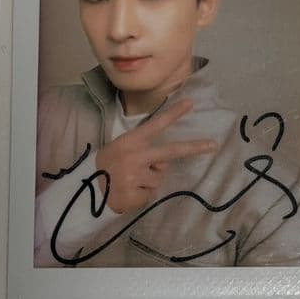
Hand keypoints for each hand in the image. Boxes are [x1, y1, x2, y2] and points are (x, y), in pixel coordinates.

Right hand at [96, 99, 216, 213]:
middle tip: (212, 145)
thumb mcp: (119, 149)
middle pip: (171, 152)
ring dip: (150, 180)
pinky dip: (142, 194)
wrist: (86, 192)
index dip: (172, 114)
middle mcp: (135, 156)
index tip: (190, 104)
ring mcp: (136, 176)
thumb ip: (142, 150)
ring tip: (132, 181)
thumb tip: (165, 161)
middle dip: (194, 148)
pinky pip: (151, 193)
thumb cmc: (106, 167)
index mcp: (130, 142)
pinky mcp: (136, 194)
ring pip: (159, 177)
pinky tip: (129, 192)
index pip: (155, 125)